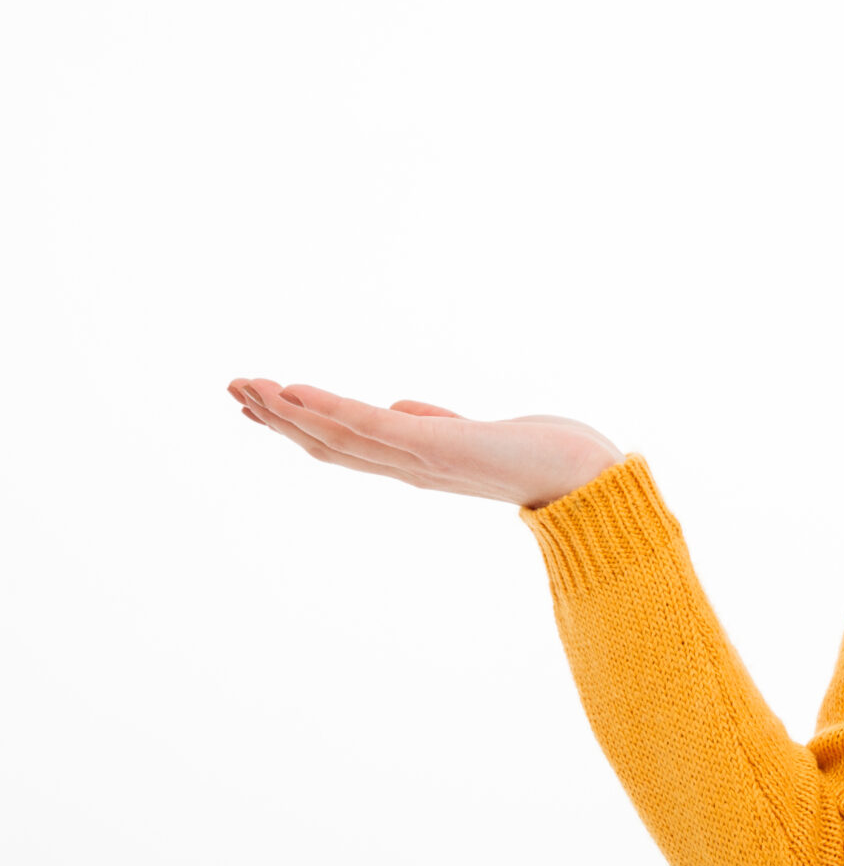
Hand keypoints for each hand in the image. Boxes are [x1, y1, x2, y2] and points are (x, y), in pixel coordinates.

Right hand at [227, 378, 625, 509]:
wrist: (587, 480)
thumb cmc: (542, 456)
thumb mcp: (476, 434)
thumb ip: (432, 422)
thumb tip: (398, 408)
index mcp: (416, 461)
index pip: (345, 443)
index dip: (300, 423)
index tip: (263, 399)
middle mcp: (410, 466)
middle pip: (329, 443)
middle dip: (280, 416)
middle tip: (233, 388)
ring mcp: (421, 458)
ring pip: (339, 434)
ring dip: (291, 409)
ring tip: (248, 385)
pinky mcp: (438, 447)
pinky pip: (372, 427)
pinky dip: (331, 409)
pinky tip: (298, 391)